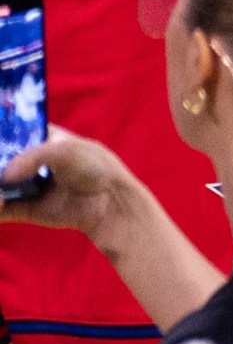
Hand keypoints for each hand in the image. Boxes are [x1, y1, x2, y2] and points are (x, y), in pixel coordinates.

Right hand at [1, 129, 148, 238]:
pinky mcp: (26, 209)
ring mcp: (26, 186)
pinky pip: (3, 210)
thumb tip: (5, 176)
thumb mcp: (65, 151)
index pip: (10, 133)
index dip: (1, 137)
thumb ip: (32, 157)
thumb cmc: (95, 167)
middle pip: (0, 161)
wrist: (110, 202)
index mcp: (41, 139)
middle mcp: (30, 162)